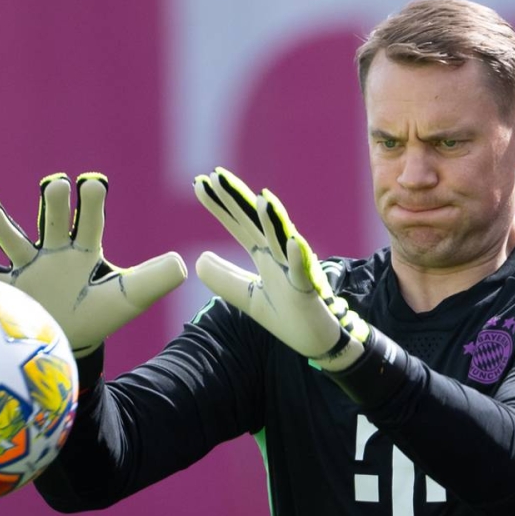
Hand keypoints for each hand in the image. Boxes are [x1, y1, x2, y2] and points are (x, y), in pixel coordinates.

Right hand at [0, 172, 186, 357]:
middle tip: (57, 186)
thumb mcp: (128, 297)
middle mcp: (53, 250)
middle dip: (55, 202)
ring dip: (1, 224)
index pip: (90, 220)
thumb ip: (153, 280)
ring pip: (12, 238)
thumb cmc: (98, 314)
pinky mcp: (4, 289)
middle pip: (54, 219)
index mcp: (84, 249)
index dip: (91, 202)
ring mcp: (25, 267)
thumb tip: (181, 264)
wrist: (67, 342)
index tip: (93, 184)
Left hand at [193, 167, 368, 371]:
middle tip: (217, 176)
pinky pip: (303, 272)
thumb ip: (224, 278)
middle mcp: (279, 255)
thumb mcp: (247, 297)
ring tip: (261, 198)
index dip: (220, 205)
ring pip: (281, 240)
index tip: (199, 184)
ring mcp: (295, 270)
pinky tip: (290, 241)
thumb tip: (198, 258)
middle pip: (255, 222)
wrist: (316, 340)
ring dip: (272, 219)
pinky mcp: (308, 290)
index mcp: (264, 255)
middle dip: (237, 199)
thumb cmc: (287, 316)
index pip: (238, 224)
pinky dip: (298, 257)